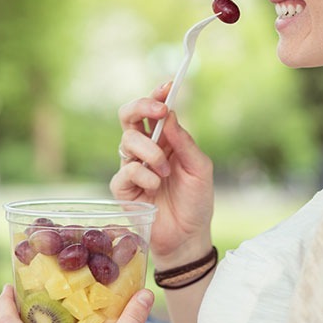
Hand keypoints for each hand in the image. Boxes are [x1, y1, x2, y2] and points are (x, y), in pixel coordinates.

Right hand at [111, 83, 214, 265]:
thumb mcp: (200, 168)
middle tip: (159, 112)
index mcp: (164, 140)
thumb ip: (184, 141)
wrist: (188, 236)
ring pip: (127, 141)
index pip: (153, 111)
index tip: (167, 86)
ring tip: (165, 171)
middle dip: (141, 107)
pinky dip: (144, 174)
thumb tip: (168, 115)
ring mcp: (131, 167)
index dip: (156, 95)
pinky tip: (155, 186)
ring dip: (151, 151)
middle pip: (129, 116)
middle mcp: (145, 149)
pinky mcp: (123, 188)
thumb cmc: (196, 201)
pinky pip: (126, 170)